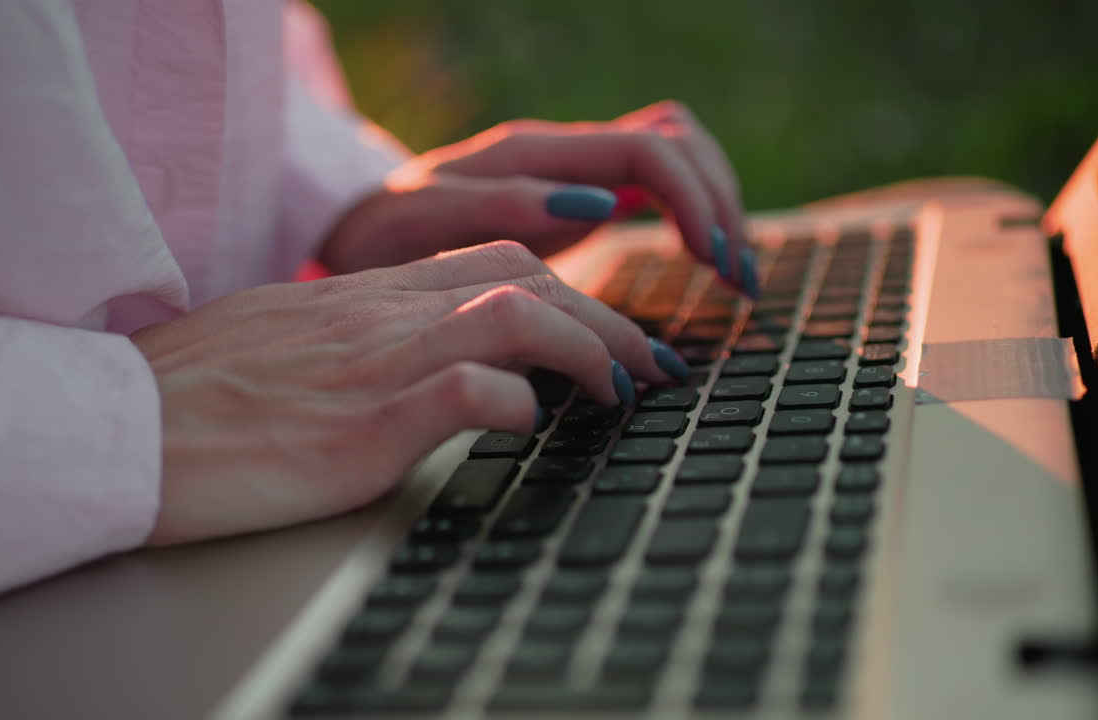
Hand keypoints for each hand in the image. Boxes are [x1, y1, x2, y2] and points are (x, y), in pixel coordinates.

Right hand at [130, 241, 688, 544]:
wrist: (120, 428)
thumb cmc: (191, 397)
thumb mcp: (283, 345)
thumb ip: (353, 340)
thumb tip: (409, 363)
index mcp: (363, 295)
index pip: (490, 262)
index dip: (565, 289)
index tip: (602, 332)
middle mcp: (380, 314)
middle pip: (522, 273)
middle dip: (605, 315)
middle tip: (647, 361)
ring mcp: (376, 362)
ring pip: (518, 312)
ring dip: (591, 347)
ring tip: (623, 389)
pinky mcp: (365, 424)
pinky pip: (470, 386)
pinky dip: (520, 400)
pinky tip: (533, 423)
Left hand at [320, 100, 757, 297]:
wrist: (360, 229)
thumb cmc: (386, 232)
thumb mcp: (426, 223)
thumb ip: (503, 207)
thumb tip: (600, 202)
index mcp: (535, 154)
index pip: (648, 148)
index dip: (693, 196)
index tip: (712, 259)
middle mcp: (564, 154)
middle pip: (679, 142)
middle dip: (720, 202)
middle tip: (737, 276)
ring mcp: (575, 174)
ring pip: (677, 156)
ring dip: (716, 206)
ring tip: (734, 274)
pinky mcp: (579, 200)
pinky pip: (656, 187)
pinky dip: (691, 218)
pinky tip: (706, 263)